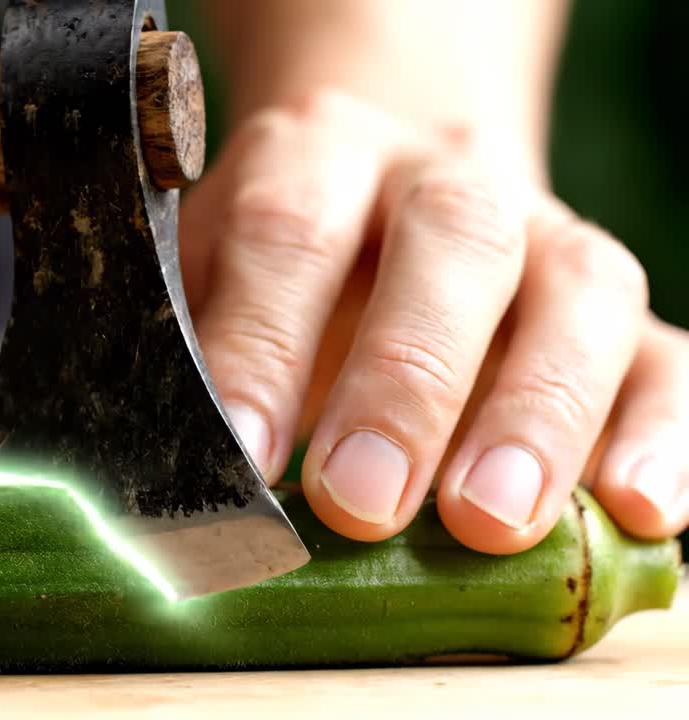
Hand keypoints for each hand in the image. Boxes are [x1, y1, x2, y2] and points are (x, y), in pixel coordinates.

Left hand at [181, 89, 688, 550]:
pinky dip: (664, 432)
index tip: (241, 451)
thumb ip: (191, 344)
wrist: (395, 178)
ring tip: (492, 520)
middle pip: (449, 246)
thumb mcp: (212, 267)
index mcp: (319, 156)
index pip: (289, 230)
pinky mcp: (619, 310)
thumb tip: (158, 469)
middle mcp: (445, 179)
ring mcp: (547, 236)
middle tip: (361, 500)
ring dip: (539, 412)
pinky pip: (665, 356)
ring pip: (575, 294)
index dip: (263, 341)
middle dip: (405, 379)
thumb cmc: (283, 253)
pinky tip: (641, 508)